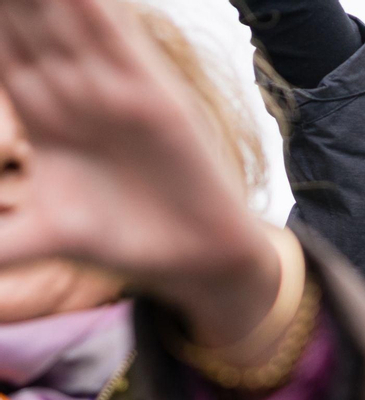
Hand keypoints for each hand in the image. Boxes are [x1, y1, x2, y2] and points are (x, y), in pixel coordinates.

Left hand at [0, 0, 280, 344]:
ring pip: (68, 15)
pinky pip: (120, 40)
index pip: (0, 40)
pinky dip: (99, 12)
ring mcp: (114, 86)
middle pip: (27, 16)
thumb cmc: (123, 241)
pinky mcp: (154, 97)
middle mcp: (74, 86)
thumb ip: (0, 242)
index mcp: (38, 106)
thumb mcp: (44, 237)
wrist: (194, 259)